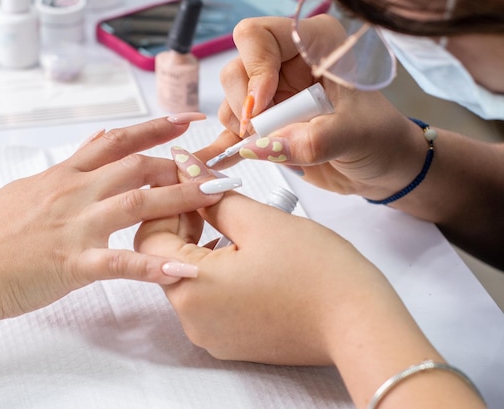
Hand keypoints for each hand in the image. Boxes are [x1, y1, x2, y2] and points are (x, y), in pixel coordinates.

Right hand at [0, 115, 225, 320]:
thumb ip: (69, 166)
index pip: (117, 141)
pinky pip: (118, 262)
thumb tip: (95, 142)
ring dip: (180, 198)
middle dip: (180, 164)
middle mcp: (74, 193)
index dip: (155, 128)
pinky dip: (151, 265)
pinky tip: (182, 270)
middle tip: (216, 165)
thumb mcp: (30, 187)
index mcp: (66, 176)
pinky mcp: (72, 262)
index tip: (187, 120)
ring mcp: (75, 226)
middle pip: (136, 166)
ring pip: (136, 203)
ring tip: (216, 196)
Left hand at [134, 147, 406, 365]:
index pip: (148, 237)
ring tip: (234, 224)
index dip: (166, 204)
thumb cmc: (318, 273)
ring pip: (188, 279)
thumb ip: (213, 194)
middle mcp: (192, 319)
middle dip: (184, 223)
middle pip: (165, 259)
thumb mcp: (259, 220)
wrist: (360, 325)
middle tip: (215, 199)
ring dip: (201, 246)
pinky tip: (244, 255)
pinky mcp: (232, 342)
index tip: (192, 185)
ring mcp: (212, 335)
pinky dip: (216, 273)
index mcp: (192, 288)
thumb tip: (185, 168)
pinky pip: (208, 301)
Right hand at [204, 16, 428, 200]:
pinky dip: (226, 147)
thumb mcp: (354, 135)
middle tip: (262, 133)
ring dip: (240, 129)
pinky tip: (217, 160)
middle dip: (243, 106)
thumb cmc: (380, 137)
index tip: (261, 106)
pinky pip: (233, 132)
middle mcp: (287, 64)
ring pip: (231, 103)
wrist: (382, 167)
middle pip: (237, 71)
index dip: (253, 69)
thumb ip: (311, 140)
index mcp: (313, 43)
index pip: (258, 36)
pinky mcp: (266, 125)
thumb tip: (259, 146)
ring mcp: (274, 95)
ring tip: (268, 149)